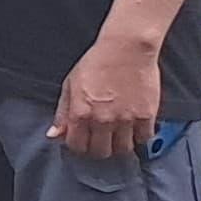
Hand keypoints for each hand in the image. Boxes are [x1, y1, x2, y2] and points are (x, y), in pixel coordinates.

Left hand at [49, 34, 160, 159]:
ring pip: (123, 149)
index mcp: (81, 114)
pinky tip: (134, 127)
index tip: (83, 140)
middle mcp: (103, 120)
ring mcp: (126, 119)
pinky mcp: (146, 115)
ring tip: (118, 134)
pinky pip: (144, 138)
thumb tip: (54, 135)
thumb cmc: (97, 63)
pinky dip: (139, 136)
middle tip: (100, 139)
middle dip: (98, 148)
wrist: (126, 48)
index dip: (78, 145)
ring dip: (119, 144)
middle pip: (100, 152)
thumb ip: (62, 113)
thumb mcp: (70, 85)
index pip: (77, 146)